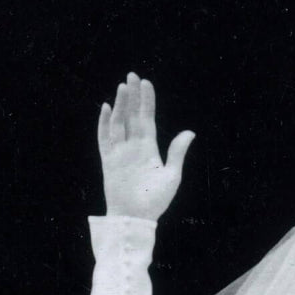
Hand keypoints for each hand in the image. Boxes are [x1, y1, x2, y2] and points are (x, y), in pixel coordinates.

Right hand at [98, 72, 194, 220]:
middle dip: (133, 96)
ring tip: (123, 87)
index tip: (146, 83)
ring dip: (121, 105)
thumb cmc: (155, 201)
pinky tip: (107, 108)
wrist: (135, 219)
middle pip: (131, 116)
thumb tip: (189, 132)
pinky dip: (104, 124)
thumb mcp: (171, 176)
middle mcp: (133, 147)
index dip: (147, 101)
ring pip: (119, 123)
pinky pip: (105, 138)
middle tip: (132, 75)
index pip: (147, 119)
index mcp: (149, 149)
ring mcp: (120, 153)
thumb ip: (177, 152)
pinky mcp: (108, 161)